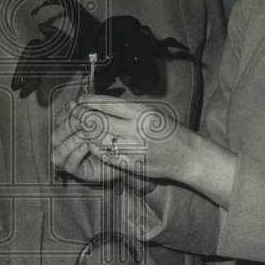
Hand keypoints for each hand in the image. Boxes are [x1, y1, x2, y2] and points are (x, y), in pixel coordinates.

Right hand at [51, 95, 126, 184]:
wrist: (124, 155)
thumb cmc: (111, 136)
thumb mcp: (99, 121)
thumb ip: (87, 112)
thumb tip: (75, 101)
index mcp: (66, 129)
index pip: (57, 121)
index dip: (65, 112)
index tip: (74, 104)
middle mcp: (63, 145)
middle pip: (56, 135)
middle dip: (68, 125)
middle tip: (82, 119)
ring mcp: (67, 159)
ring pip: (59, 149)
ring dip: (73, 139)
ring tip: (87, 132)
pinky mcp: (75, 171)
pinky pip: (70, 162)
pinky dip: (78, 152)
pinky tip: (87, 145)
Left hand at [64, 95, 200, 184]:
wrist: (188, 157)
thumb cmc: (170, 131)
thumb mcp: (153, 112)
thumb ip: (128, 109)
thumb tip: (100, 104)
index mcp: (143, 113)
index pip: (108, 105)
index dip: (90, 101)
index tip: (81, 99)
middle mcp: (137, 130)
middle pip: (100, 122)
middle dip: (83, 117)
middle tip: (75, 114)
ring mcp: (134, 149)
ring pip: (100, 139)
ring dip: (87, 134)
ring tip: (82, 128)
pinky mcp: (132, 164)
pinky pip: (106, 155)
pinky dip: (96, 148)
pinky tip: (93, 143)